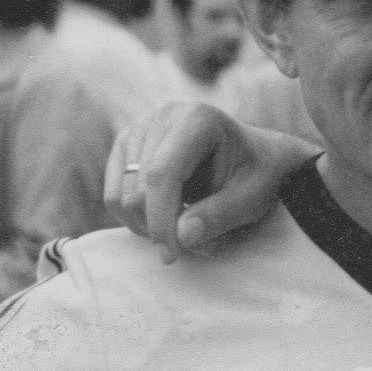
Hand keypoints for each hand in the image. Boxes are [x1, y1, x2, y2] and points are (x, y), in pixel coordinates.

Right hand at [106, 103, 316, 260]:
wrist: (255, 156)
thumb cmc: (257, 174)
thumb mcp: (251, 197)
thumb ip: (219, 216)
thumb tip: (182, 236)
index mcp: (198, 119)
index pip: (162, 174)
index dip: (161, 219)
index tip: (173, 254)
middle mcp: (163, 117)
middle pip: (138, 188)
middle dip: (158, 227)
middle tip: (189, 246)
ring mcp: (140, 128)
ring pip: (121, 195)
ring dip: (146, 225)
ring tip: (183, 229)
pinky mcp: (126, 146)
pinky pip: (114, 194)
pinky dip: (134, 216)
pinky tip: (167, 217)